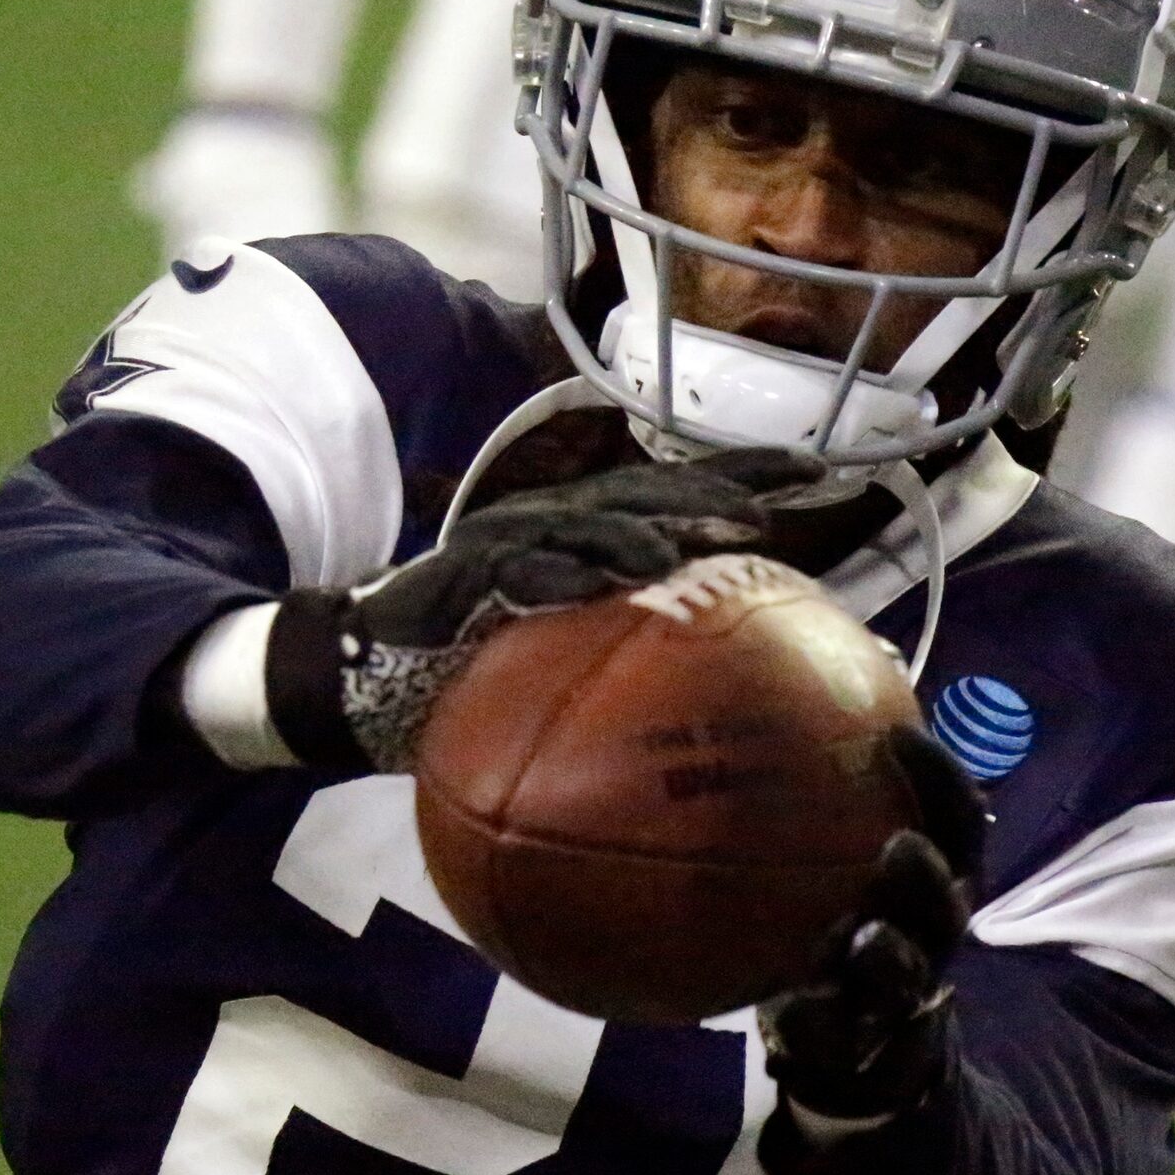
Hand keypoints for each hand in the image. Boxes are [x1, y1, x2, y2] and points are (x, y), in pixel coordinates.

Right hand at [265, 448, 821, 771]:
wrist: (355, 673)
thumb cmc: (470, 674)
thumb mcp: (563, 665)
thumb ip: (632, 660)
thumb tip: (738, 704)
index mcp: (587, 535)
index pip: (678, 493)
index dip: (745, 472)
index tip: (818, 471)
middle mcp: (551, 526)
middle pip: (644, 493)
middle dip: (709, 488)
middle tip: (776, 498)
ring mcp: (503, 547)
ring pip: (582, 524)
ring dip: (637, 529)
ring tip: (691, 545)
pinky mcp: (454, 581)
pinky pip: (508, 577)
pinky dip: (550, 578)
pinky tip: (588, 588)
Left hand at [762, 728, 986, 1122]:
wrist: (857, 1050)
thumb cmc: (839, 918)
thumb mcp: (840, 856)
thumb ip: (826, 793)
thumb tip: (791, 690)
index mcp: (935, 881)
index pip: (955, 822)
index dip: (937, 780)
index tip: (899, 735)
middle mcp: (927, 935)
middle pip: (945, 905)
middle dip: (928, 877)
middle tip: (899, 847)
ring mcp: (897, 996)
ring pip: (905, 976)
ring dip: (890, 957)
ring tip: (865, 939)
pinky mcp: (857, 1045)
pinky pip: (838, 1038)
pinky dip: (814, 1025)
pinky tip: (784, 1014)